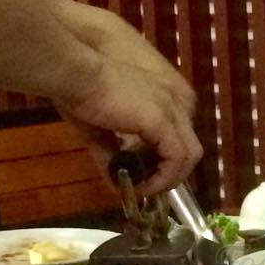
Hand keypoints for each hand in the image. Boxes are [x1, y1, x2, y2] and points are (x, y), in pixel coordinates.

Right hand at [62, 57, 201, 194]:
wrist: (75, 75)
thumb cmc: (82, 93)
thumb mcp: (100, 131)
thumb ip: (112, 154)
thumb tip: (116, 181)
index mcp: (165, 98)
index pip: (178, 137)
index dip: (164, 161)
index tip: (143, 175)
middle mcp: (176, 101)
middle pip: (189, 147)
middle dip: (171, 173)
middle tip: (148, 186)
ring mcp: (173, 109)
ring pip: (190, 155)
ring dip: (169, 179)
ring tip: (146, 189)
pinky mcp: (163, 121)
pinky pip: (176, 158)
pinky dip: (163, 178)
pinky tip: (143, 185)